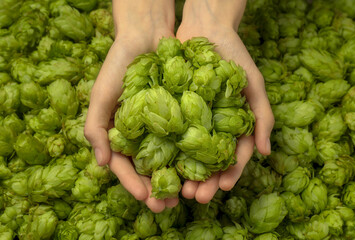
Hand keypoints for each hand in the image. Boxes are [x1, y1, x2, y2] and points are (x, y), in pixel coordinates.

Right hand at [84, 0, 177, 212]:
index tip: (145, 198)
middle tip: (168, 206)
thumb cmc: (119, 65)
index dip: (133, 184)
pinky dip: (192, 155)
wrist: (147, 37)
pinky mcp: (181, 116)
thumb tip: (102, 164)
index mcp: (121, 134)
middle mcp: (142, 135)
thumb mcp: (101, 95)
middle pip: (149, 169)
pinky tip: (200, 169)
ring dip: (177, 179)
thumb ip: (95, 128)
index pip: (125, 166)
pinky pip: (187, 139)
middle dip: (158, 189)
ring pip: (170, 159)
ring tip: (187, 194)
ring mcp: (162, 127)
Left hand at [176, 0, 273, 202]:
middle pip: (207, 163)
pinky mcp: (171, 111)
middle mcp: (210, 128)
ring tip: (177, 189)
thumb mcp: (253, 84)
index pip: (233, 157)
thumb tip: (266, 153)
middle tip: (195, 197)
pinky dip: (164, 152)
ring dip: (182, 174)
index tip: (222, 187)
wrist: (204, 29)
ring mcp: (190, 121)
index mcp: (232, 126)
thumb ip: (262, 117)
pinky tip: (158, 166)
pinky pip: (167, 134)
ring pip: (186, 155)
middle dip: (203, 182)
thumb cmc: (234, 56)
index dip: (229, 174)